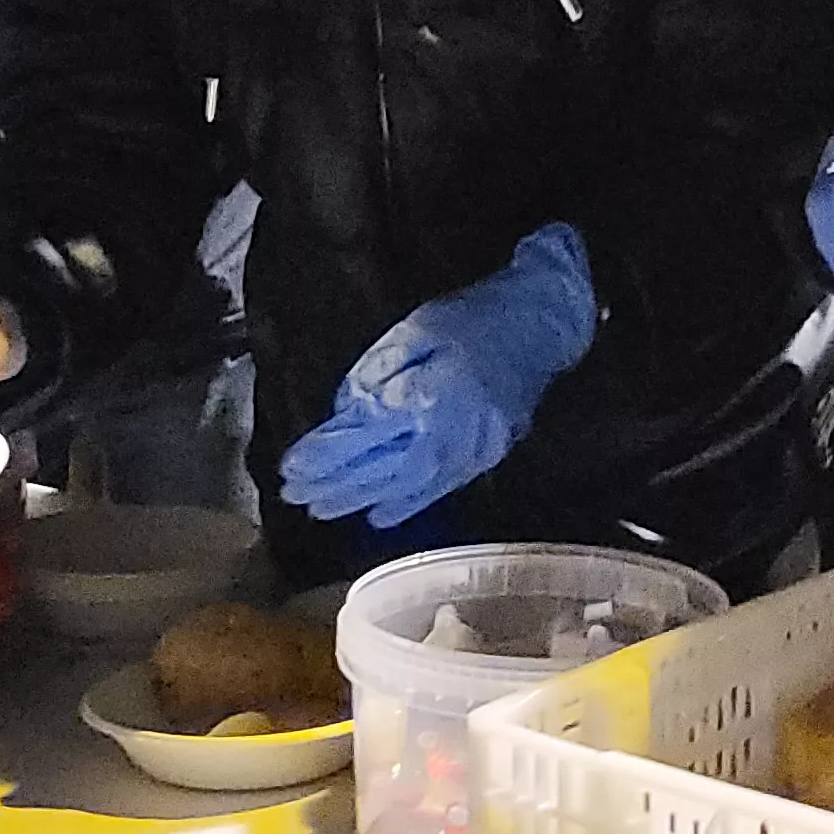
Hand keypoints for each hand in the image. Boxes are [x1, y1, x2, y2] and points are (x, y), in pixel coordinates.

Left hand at [282, 222, 599, 527]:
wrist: (541, 323)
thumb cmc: (474, 318)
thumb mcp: (416, 328)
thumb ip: (378, 371)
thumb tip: (347, 410)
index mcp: (432, 393)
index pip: (367, 433)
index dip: (327, 453)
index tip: (292, 466)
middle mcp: (452, 430)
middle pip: (384, 467)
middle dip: (336, 484)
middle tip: (296, 495)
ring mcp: (473, 448)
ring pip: (409, 484)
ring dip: (362, 499)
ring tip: (323, 509)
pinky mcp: (485, 455)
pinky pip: (440, 487)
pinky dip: (407, 504)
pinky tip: (378, 515)